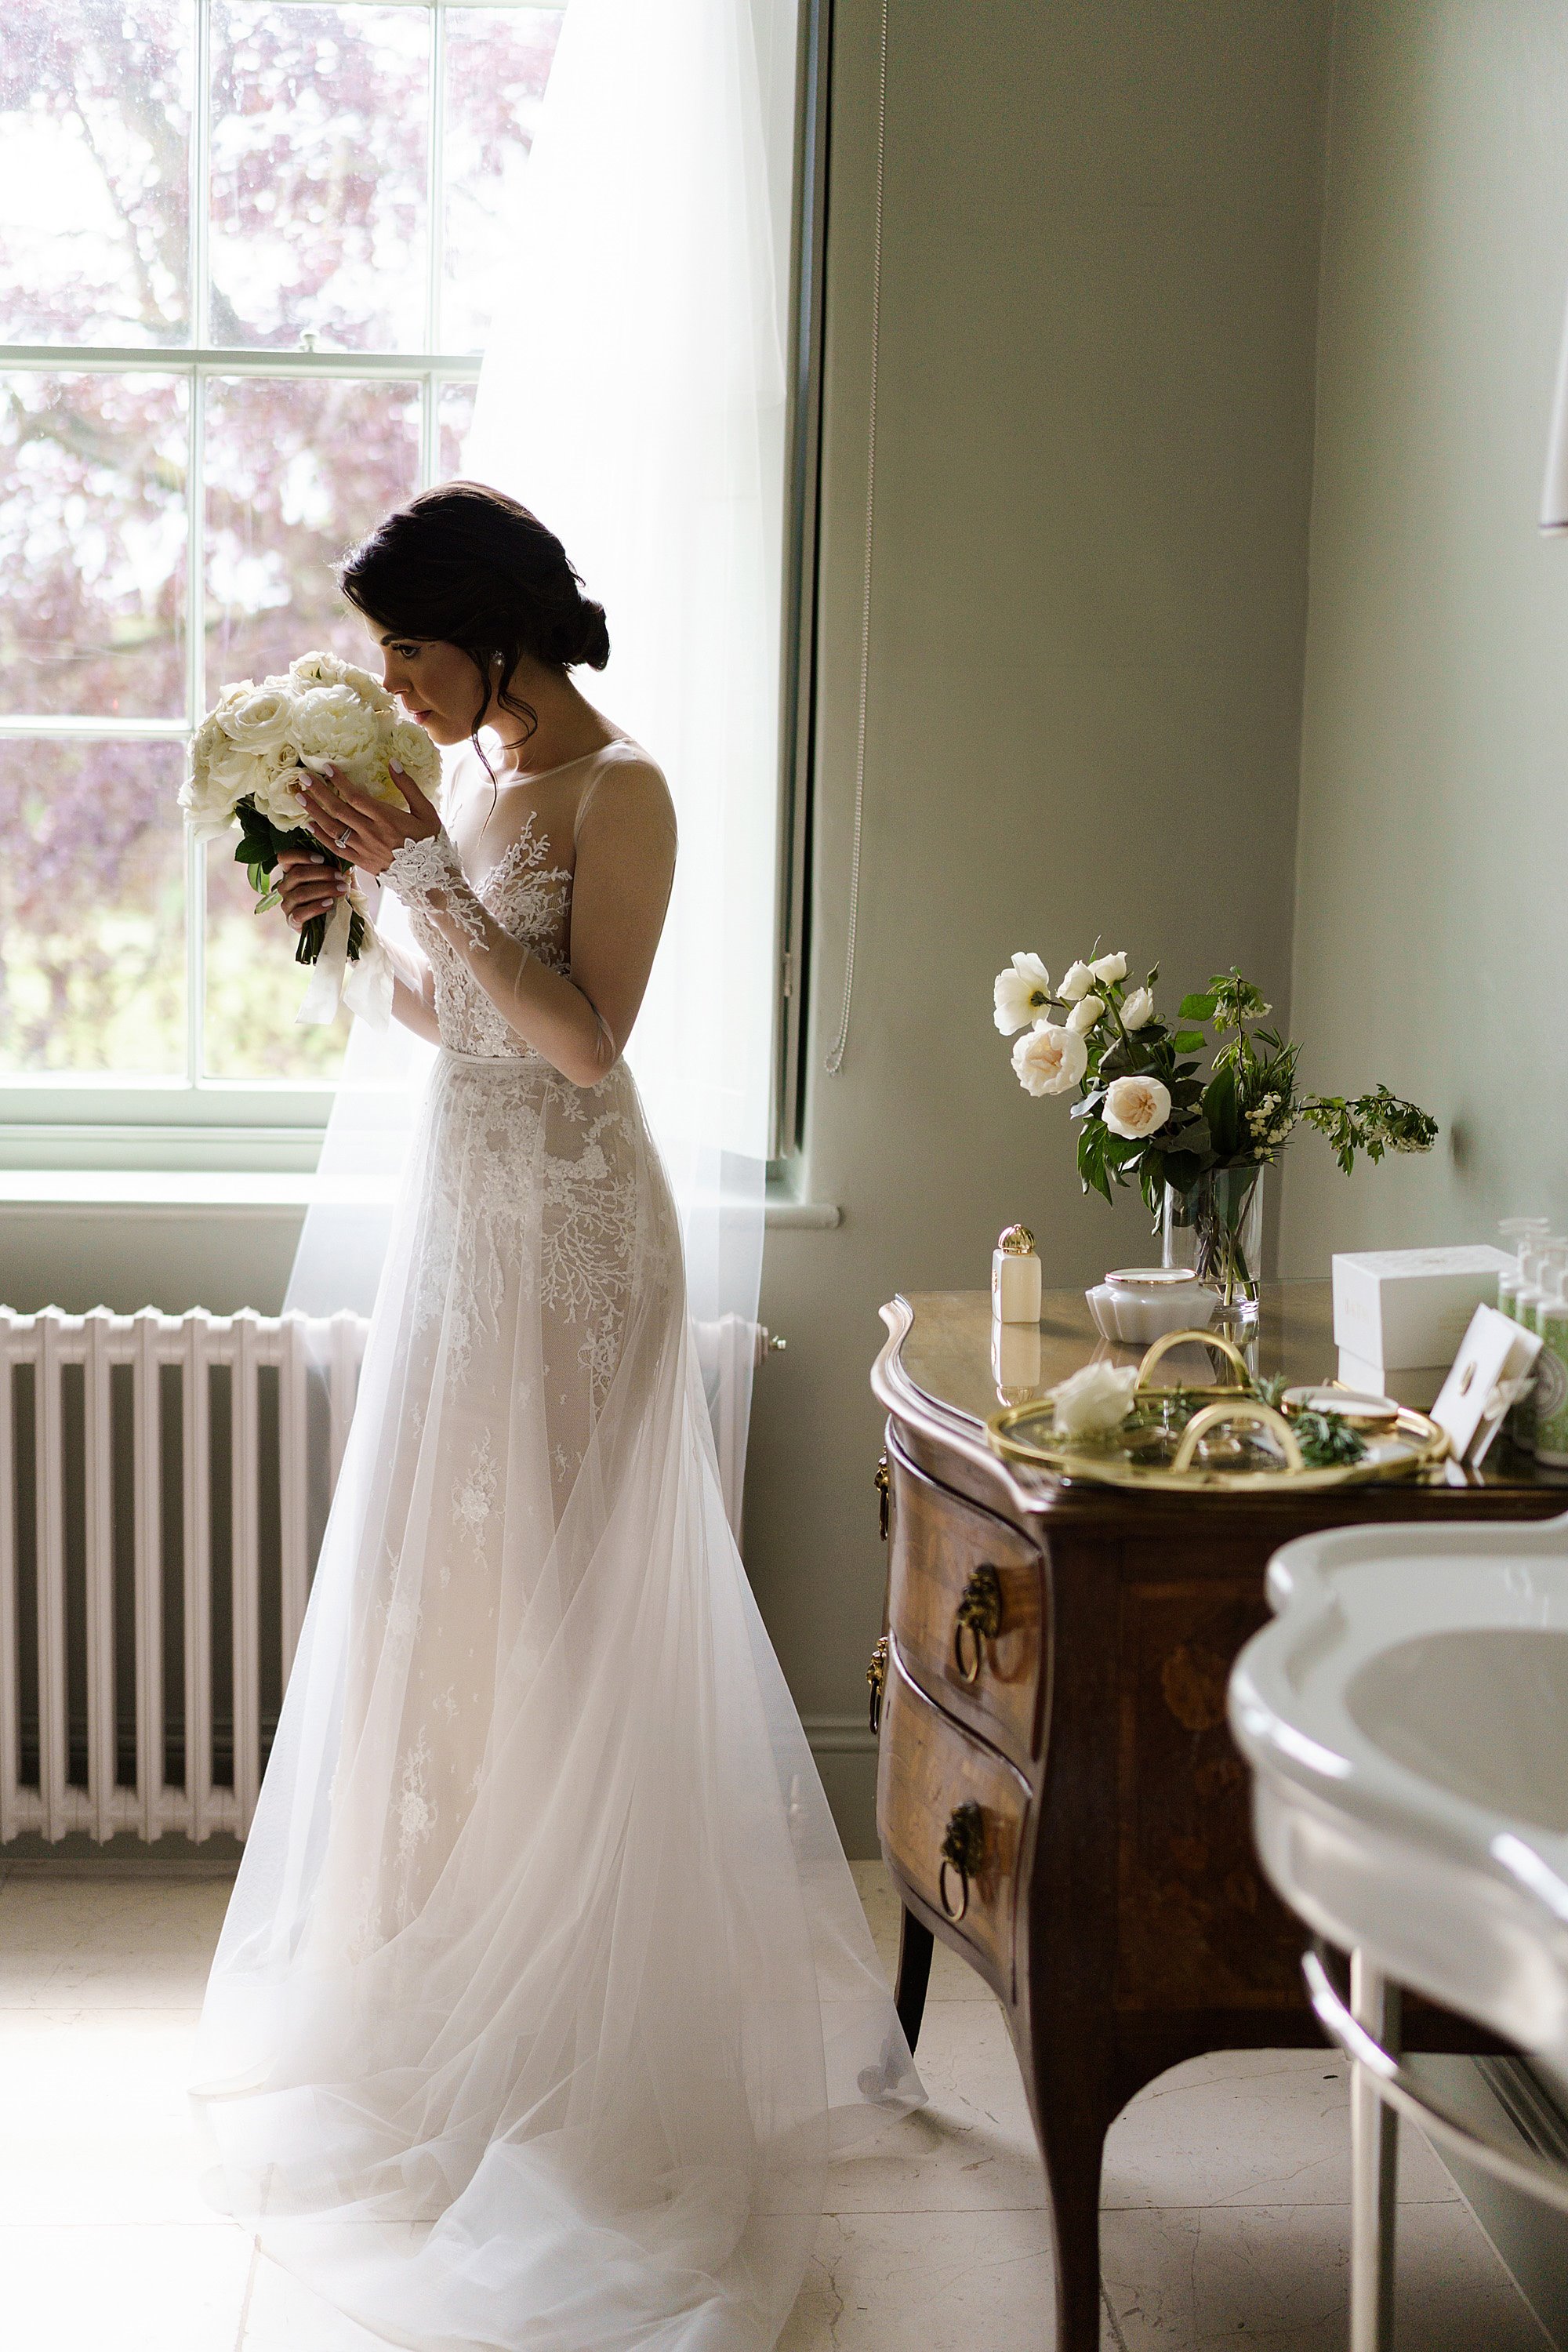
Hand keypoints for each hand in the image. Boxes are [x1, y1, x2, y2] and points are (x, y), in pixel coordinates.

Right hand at [274, 845, 350, 932]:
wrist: (336, 924)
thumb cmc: (336, 897)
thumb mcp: (341, 881)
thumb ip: (342, 870)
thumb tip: (346, 864)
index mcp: (292, 872)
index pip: (285, 857)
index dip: (300, 855)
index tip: (322, 859)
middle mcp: (285, 887)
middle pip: (297, 874)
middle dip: (322, 873)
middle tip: (341, 876)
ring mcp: (287, 904)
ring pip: (300, 893)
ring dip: (324, 889)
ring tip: (342, 890)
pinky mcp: (292, 921)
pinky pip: (299, 913)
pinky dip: (316, 907)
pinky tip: (330, 903)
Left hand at [298, 762, 442, 878]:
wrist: (430, 877)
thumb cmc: (429, 842)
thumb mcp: (426, 811)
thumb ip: (408, 786)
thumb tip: (393, 762)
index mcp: (387, 819)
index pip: (356, 797)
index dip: (340, 782)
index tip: (327, 767)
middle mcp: (372, 833)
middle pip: (339, 810)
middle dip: (319, 792)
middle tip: (303, 778)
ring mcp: (364, 849)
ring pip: (333, 828)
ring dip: (314, 811)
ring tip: (299, 797)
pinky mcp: (360, 861)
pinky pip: (336, 848)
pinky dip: (320, 836)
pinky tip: (308, 824)